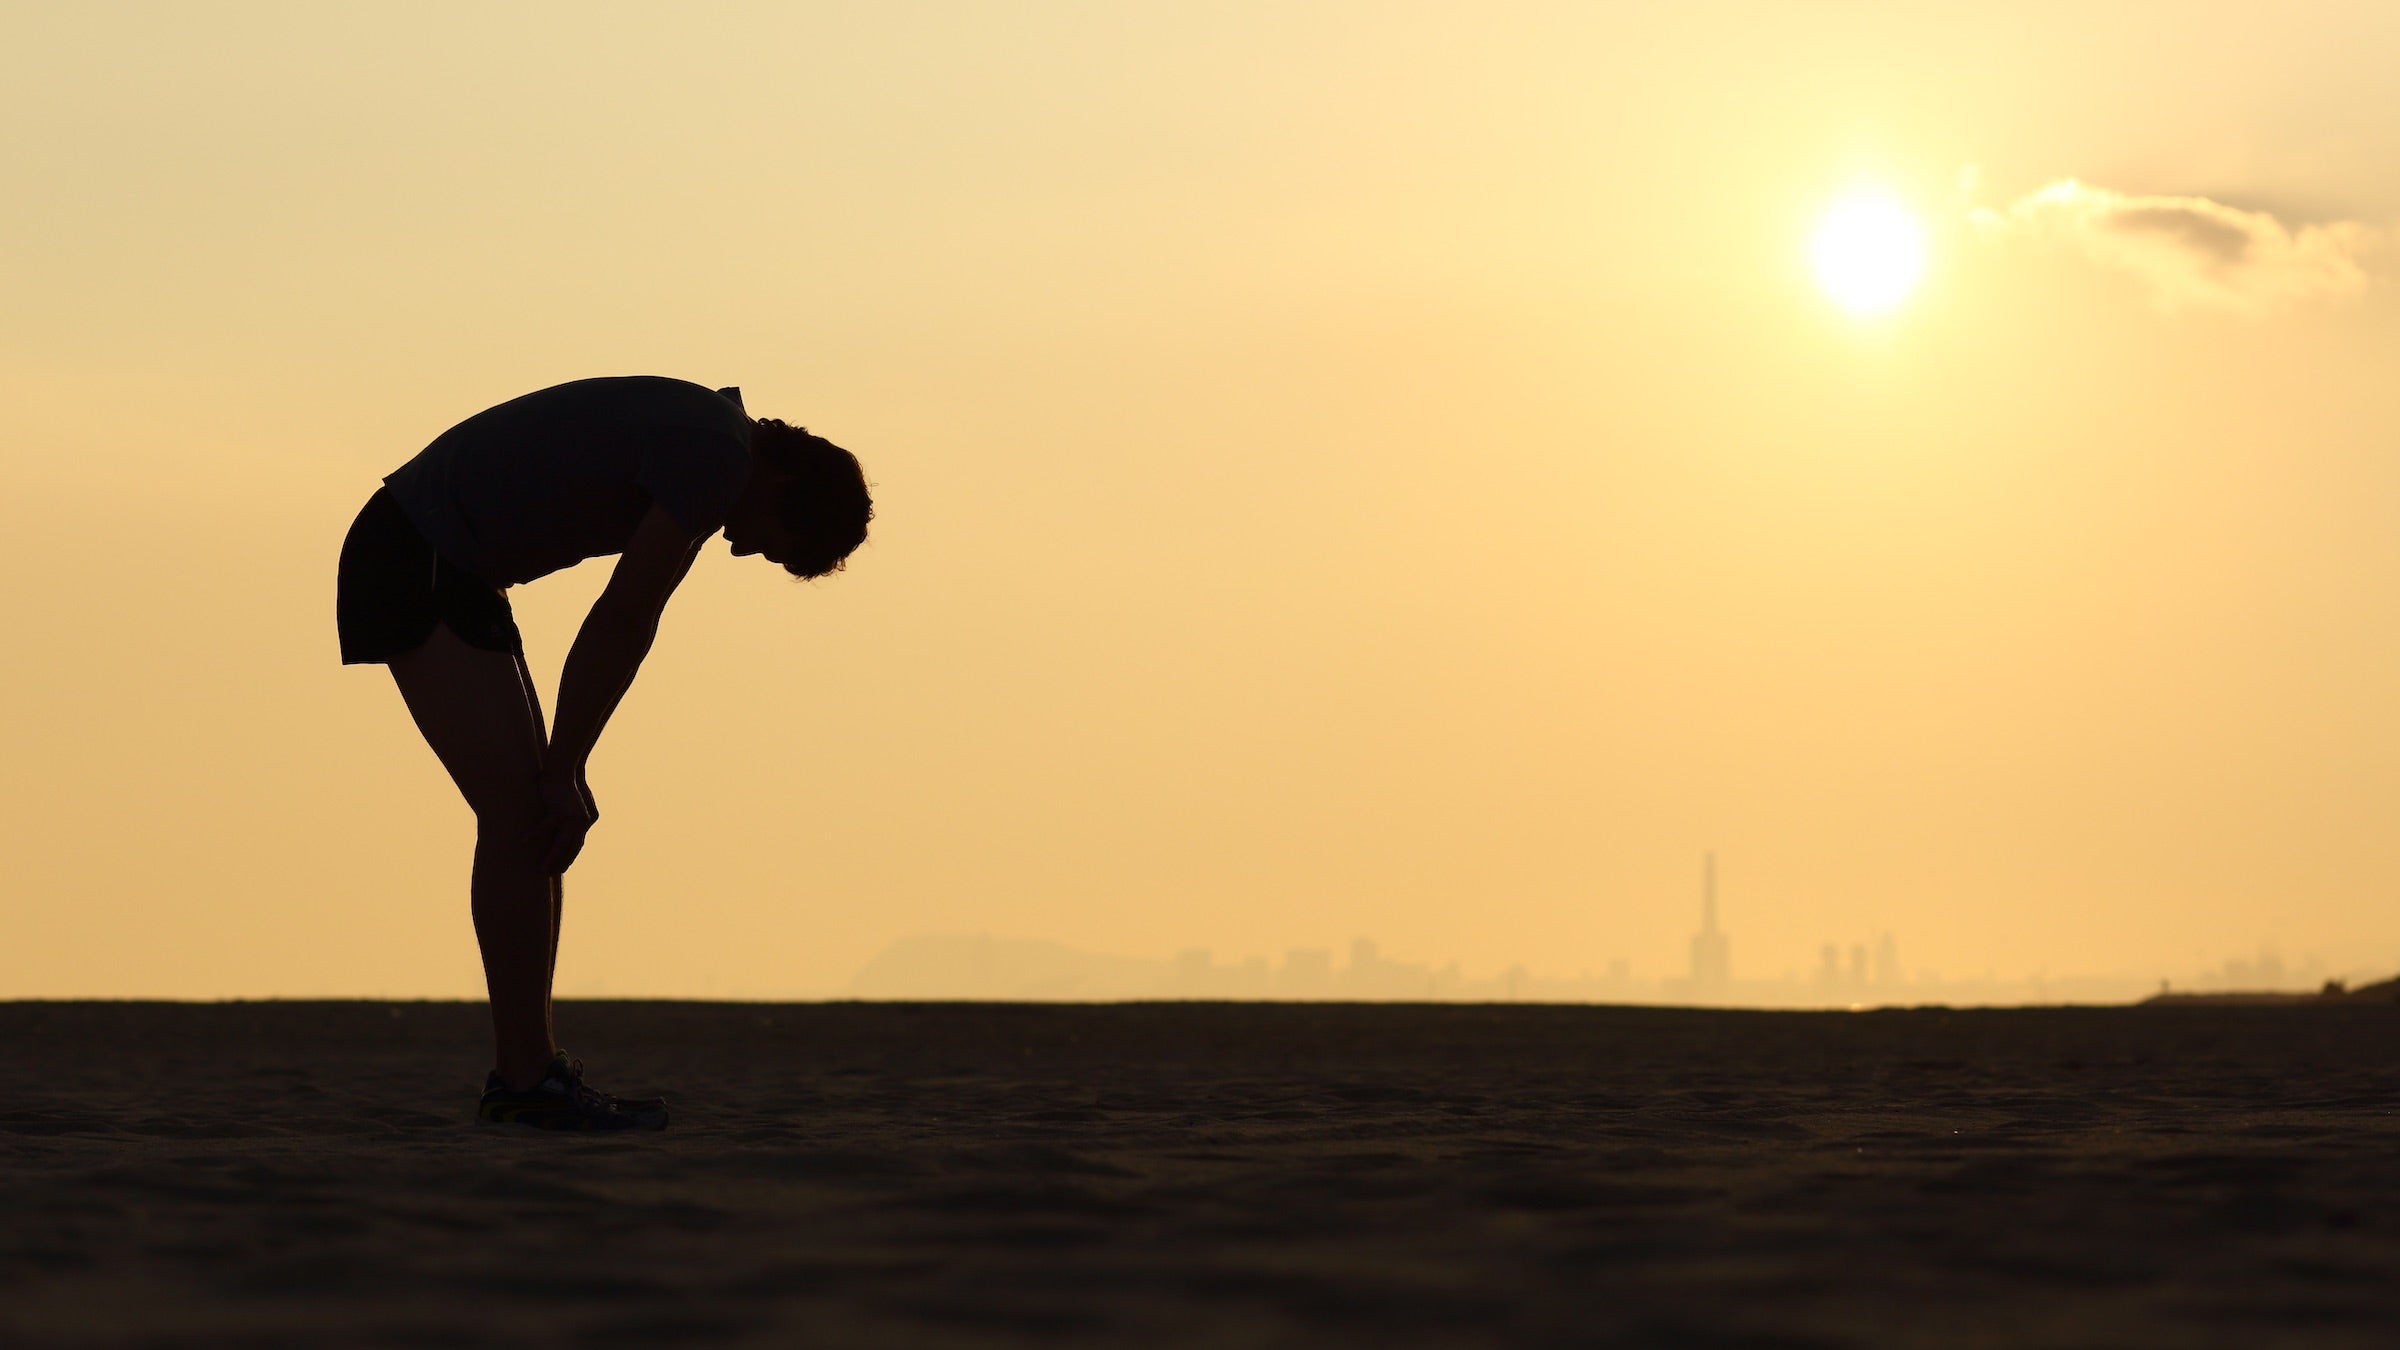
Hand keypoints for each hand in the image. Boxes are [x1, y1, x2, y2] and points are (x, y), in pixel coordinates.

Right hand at [531, 761, 597, 875]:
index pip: (577, 845)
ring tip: (541, 868)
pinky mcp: (558, 812)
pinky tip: (523, 842)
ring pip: (560, 844)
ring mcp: (570, 818)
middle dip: (560, 862)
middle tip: (549, 874)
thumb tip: (566, 828)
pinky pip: (544, 828)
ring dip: (551, 858)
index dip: (569, 857)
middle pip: (571, 848)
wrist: (565, 770)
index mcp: (585, 821)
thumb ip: (572, 818)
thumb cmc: (568, 785)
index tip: (561, 869)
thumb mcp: (573, 804)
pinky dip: (533, 836)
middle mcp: (580, 823)